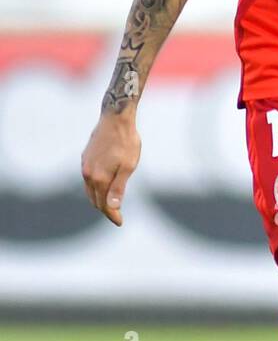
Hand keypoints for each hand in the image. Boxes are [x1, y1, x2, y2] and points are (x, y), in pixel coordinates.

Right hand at [81, 111, 141, 225]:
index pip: (103, 205)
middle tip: (116, 215)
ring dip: (98, 198)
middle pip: (95, 199)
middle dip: (105, 209)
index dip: (112, 215)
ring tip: (109, 203)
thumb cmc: (126, 142)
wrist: (115, 118)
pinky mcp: (85, 158)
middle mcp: (88, 174)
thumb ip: (119, 187)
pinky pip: (88, 178)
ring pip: (89, 189)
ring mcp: (85, 165)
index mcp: (99, 178)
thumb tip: (112, 207)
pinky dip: (95, 186)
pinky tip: (102, 184)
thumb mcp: (128, 166)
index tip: (120, 222)